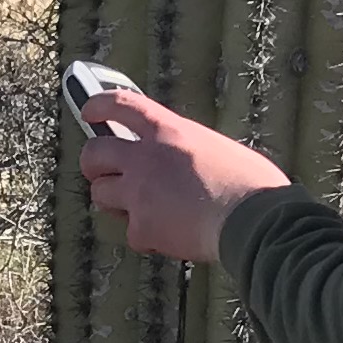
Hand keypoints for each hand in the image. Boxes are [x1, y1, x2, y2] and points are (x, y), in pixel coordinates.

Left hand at [72, 86, 294, 265]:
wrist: (253, 221)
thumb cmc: (252, 185)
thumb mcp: (220, 149)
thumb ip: (192, 150)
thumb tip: (190, 161)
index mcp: (170, 131)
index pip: (122, 105)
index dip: (99, 105)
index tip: (90, 111)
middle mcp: (146, 158)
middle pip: (94, 153)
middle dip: (93, 165)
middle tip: (102, 173)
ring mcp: (139, 193)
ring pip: (100, 194)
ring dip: (115, 202)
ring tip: (139, 209)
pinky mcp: (142, 227)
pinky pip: (132, 233)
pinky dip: (146, 238)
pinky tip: (168, 237)